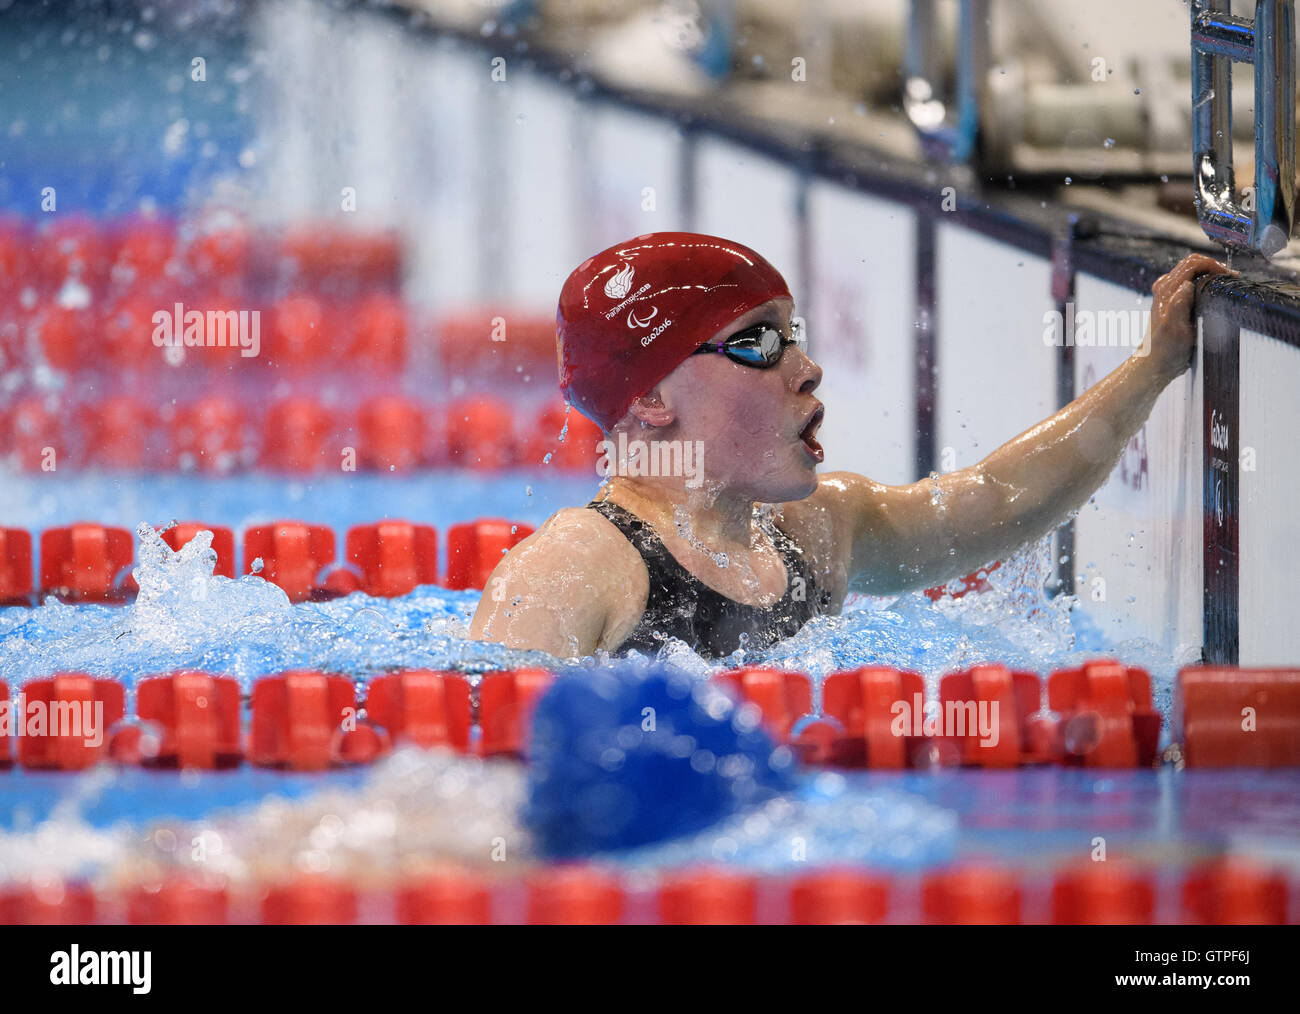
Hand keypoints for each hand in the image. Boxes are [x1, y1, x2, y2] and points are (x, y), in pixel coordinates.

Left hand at [1145, 253, 1232, 378]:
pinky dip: (1204, 281)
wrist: (1156, 362)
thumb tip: (1187, 285)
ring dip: (1210, 273)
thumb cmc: (1166, 350)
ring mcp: (1167, 292)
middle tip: (1231, 278)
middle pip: (1192, 263)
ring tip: (1226, 283)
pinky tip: (1214, 291)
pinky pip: (1190, 281)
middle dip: (1214, 266)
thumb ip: (1179, 306)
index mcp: (1166, 290)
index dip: (1213, 265)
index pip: (1192, 263)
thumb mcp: (1175, 330)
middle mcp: (1165, 287)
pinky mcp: (1171, 300)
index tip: (1229, 276)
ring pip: (1191, 271)